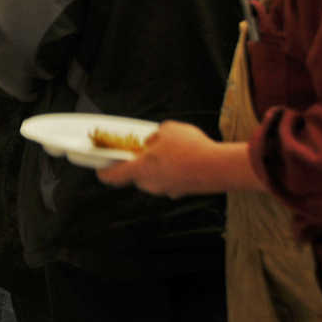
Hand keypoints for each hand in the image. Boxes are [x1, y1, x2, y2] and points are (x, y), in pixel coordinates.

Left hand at [96, 121, 253, 196]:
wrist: (221, 167)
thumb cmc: (191, 148)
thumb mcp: (168, 130)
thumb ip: (155, 135)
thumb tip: (154, 140)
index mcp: (140, 170)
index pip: (112, 176)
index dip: (103, 172)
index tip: (100, 168)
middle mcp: (150, 184)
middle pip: (136, 175)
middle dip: (139, 163)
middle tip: (144, 149)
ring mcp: (167, 190)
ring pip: (155, 177)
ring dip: (157, 166)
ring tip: (171, 150)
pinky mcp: (182, 192)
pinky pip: (171, 180)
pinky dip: (174, 171)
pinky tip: (186, 159)